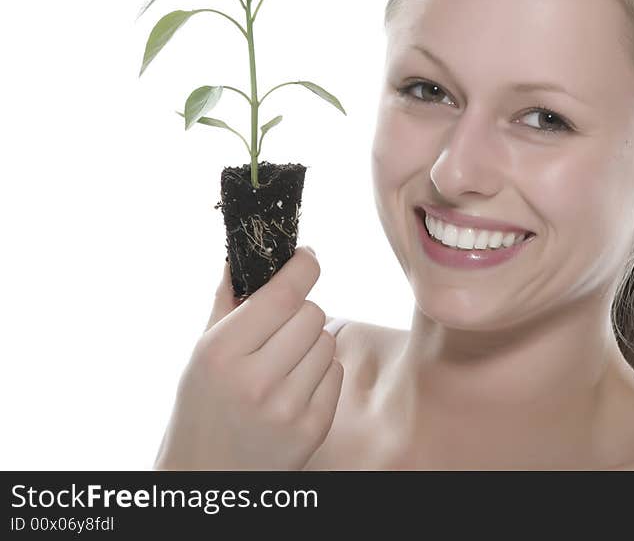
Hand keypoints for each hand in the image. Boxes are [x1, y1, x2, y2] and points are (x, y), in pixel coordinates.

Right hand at [154, 247, 343, 469]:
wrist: (205, 476)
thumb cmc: (202, 405)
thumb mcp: (201, 353)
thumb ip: (227, 301)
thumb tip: (243, 254)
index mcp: (222, 353)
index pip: (283, 293)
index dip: (303, 266)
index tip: (306, 257)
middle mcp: (255, 380)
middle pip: (312, 312)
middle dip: (299, 311)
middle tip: (280, 326)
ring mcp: (287, 408)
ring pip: (327, 341)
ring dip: (311, 342)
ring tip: (283, 362)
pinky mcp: (312, 428)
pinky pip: (335, 373)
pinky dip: (320, 372)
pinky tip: (293, 387)